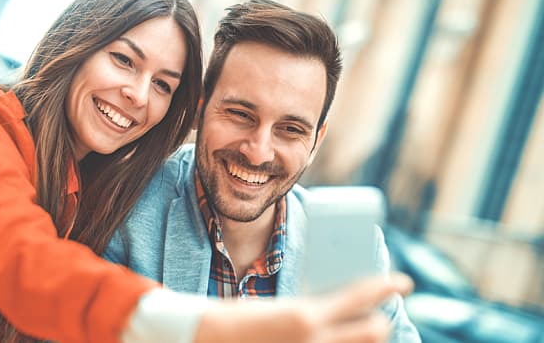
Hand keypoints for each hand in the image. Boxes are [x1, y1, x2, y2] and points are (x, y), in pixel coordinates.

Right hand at [194, 273, 412, 342]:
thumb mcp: (283, 307)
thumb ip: (313, 308)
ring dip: (366, 338)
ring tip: (364, 328)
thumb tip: (338, 303)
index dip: (386, 286)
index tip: (403, 281)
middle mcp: (314, 340)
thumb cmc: (244, 318)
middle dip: (381, 321)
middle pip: (373, 332)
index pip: (360, 296)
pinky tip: (343, 336)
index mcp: (305, 314)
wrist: (213, 339)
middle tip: (379, 314)